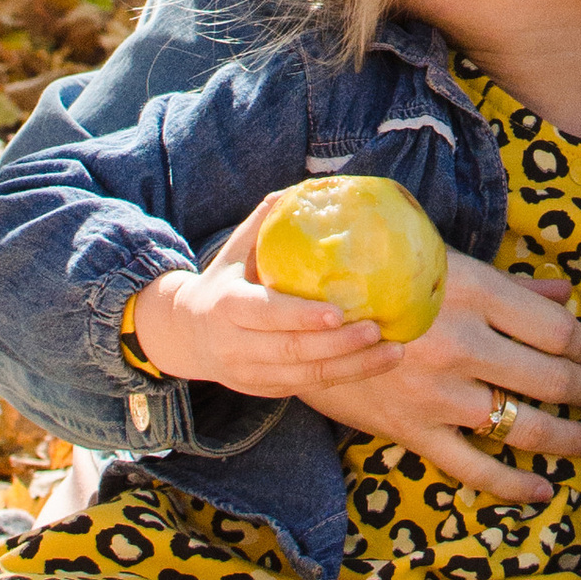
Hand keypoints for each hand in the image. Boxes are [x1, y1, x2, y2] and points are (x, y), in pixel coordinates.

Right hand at [129, 198, 393, 397]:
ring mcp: (251, 374)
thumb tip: (297, 189)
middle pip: (291, 352)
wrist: (186, 336)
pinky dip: (346, 376)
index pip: (266, 315)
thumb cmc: (224, 281)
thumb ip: (262, 223)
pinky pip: (310, 386)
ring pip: (306, 377)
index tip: (338, 311)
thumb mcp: (234, 252)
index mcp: (227, 307)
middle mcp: (237, 346)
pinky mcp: (267, 390)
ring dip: (353, 367)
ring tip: (394, 351)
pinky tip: (379, 361)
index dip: (301, 317)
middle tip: (377, 329)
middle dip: (337, 345)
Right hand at [293, 248, 580, 503]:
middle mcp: (465, 345)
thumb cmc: (384, 280)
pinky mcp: (415, 432)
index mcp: (477, 294)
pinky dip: (514, 486)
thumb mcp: (447, 264)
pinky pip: (474, 469)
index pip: (559, 330)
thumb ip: (511, 285)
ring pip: (525, 427)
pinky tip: (544, 490)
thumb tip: (565, 293)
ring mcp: (441, 395)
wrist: (304, 316)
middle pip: (554, 379)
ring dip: (572, 439)